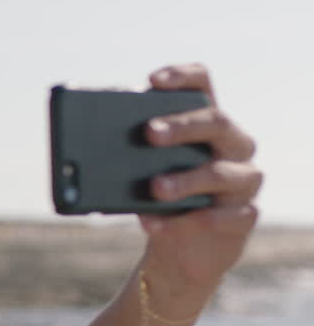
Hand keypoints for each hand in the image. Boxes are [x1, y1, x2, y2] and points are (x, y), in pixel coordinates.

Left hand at [139, 63, 262, 301]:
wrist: (181, 249)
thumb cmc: (158, 199)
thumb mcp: (139, 174)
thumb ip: (124, 156)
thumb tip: (82, 153)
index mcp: (205, 122)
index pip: (201, 84)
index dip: (182, 76)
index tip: (152, 80)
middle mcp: (233, 144)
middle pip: (216, 122)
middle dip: (182, 126)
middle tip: (149, 132)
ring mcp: (244, 180)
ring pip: (221, 173)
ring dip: (186, 180)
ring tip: (154, 188)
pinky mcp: (244, 217)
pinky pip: (223, 217)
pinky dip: (186, 222)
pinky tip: (154, 224)